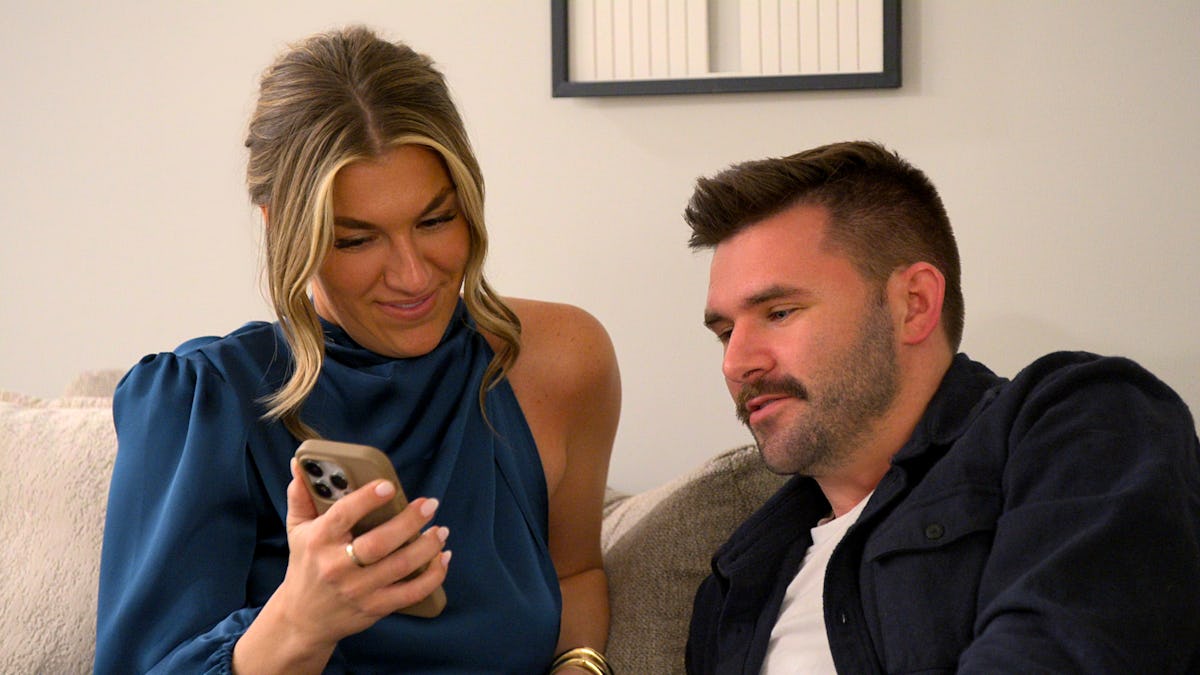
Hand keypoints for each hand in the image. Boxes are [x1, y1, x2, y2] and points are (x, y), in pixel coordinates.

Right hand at [276, 458, 450, 645]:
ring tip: (441, 529)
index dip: (367, 499)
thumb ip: (301, 496)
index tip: (388, 486)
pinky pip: (411, 593)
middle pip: (380, 543)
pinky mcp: (375, 608)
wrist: (303, 619)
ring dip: (427, 546)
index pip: (344, 515)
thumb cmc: (305, 566)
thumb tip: (299, 463)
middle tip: (430, 504)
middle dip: (410, 522)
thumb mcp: (297, 530)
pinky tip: (443, 558)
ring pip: (400, 566)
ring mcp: (358, 590)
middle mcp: (338, 566)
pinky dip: (432, 576)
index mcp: (318, 541)